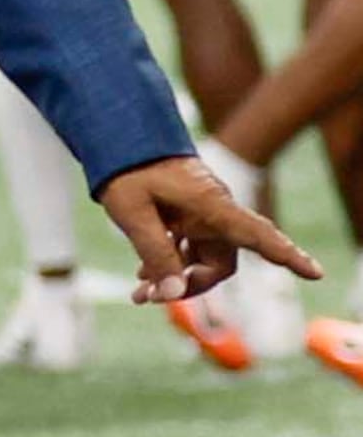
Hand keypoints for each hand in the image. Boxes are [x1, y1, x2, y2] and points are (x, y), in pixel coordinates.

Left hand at [95, 153, 322, 305]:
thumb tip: (174, 294)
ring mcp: (201, 215)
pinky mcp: (187, 217)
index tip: (315, 274)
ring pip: (201, 260)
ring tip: (140, 294)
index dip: (288, 255)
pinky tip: (142, 277)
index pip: (259, 234)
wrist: (121, 139)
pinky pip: (187, 249)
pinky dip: (168, 265)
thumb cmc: (128, 169)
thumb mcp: (134, 212)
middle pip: (220, 262)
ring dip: (175, 279)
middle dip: (191, 285)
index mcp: (212, 206)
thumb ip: (155, 252)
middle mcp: (214, 212)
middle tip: (152, 298)